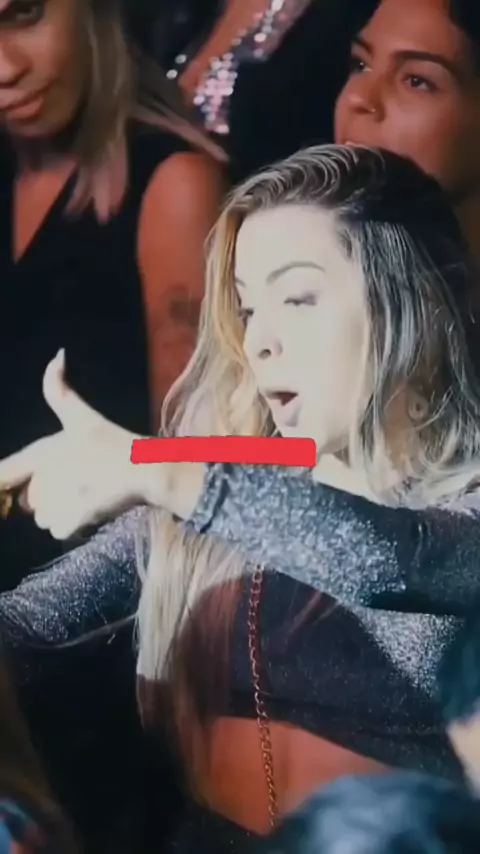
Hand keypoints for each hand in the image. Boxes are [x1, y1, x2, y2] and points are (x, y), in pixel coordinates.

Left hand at [0, 350, 148, 538]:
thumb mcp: (83, 415)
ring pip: (44, 518)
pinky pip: (59, 531)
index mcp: (42, 452)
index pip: (2, 472)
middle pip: (28, 500)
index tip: (1, 486)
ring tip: (84, 494)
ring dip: (60, 512)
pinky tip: (90, 509)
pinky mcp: (73, 520)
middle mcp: (44, 478)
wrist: (146, 469)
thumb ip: (59, 388)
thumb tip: (57, 354)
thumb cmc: (115, 442)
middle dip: (47, 496)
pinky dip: (73, 526)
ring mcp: (58, 501)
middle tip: (76, 482)